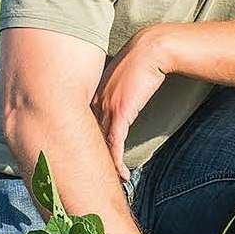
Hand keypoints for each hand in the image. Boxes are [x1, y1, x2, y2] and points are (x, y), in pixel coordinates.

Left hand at [91, 26, 171, 180]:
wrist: (151, 50)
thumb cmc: (140, 61)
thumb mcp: (122, 80)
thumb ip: (116, 93)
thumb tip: (121, 103)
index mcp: (93, 94)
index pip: (82, 126)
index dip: (84, 146)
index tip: (86, 161)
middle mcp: (94, 102)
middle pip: (85, 137)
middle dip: (88, 160)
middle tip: (90, 180)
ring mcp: (106, 107)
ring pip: (100, 144)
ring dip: (106, 166)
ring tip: (111, 184)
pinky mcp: (120, 113)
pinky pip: (115, 143)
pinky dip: (117, 161)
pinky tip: (122, 174)